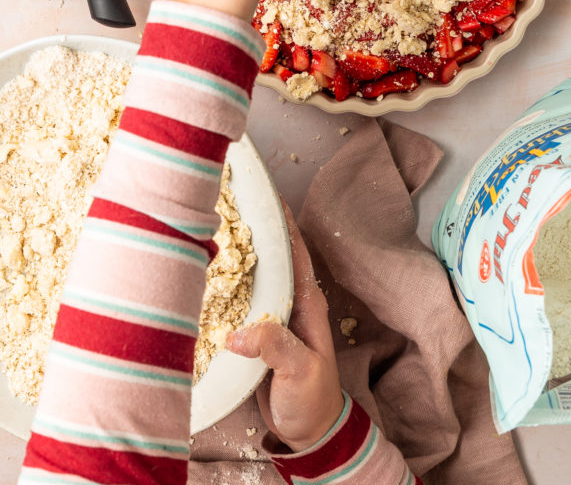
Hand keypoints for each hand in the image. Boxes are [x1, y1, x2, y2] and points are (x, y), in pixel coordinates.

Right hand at [226, 203, 343, 451]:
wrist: (309, 430)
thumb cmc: (312, 398)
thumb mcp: (300, 370)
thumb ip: (275, 346)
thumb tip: (238, 333)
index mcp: (307, 302)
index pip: (295, 252)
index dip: (282, 223)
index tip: (266, 195)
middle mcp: (290, 302)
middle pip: (271, 257)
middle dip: (253, 231)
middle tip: (227, 205)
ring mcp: (273, 316)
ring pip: (253, 277)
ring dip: (235, 256)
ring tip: (210, 230)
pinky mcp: (256, 333)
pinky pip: (239, 301)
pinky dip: (224, 286)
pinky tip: (204, 276)